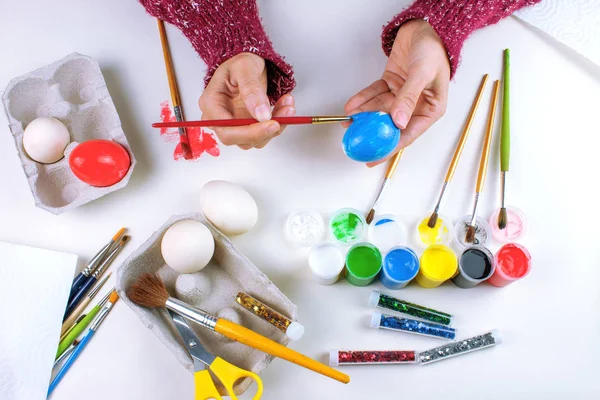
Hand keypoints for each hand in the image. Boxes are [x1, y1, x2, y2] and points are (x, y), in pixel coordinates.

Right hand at [199, 53, 295, 148]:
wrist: (247, 65)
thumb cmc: (240, 63)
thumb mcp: (245, 67)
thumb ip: (252, 90)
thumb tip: (262, 115)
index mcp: (211, 104)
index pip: (226, 130)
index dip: (250, 132)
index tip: (272, 123)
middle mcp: (218, 119)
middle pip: (239, 140)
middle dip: (265, 132)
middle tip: (285, 116)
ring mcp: (233, 125)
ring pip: (255, 140)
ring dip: (275, 127)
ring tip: (288, 105)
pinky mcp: (247, 127)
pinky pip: (264, 134)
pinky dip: (278, 124)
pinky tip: (285, 108)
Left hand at [344, 19, 449, 165]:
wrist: (426, 26)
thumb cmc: (433, 50)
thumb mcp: (421, 75)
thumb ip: (408, 98)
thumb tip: (398, 122)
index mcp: (431, 109)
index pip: (408, 135)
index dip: (390, 148)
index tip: (373, 158)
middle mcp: (416, 105)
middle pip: (390, 124)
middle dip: (371, 132)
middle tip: (355, 141)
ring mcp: (402, 95)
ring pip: (379, 109)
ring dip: (363, 115)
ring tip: (348, 122)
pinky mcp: (391, 84)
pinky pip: (375, 95)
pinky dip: (362, 100)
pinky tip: (351, 106)